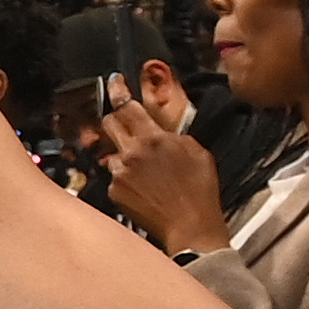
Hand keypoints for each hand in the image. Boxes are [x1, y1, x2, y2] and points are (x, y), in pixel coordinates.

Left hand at [97, 99, 227, 255]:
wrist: (190, 226)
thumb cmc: (199, 190)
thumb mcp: (196, 151)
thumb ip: (173, 135)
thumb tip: (161, 130)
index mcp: (152, 138)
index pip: (126, 106)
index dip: (118, 90)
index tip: (114, 82)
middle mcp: (131, 152)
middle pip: (109, 123)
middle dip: (115, 119)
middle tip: (124, 122)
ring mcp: (119, 173)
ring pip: (113, 153)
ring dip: (125, 155)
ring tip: (145, 171)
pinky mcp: (114, 192)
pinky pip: (115, 177)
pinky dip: (125, 178)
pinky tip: (143, 188)